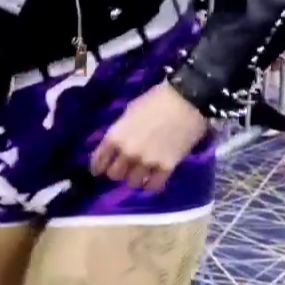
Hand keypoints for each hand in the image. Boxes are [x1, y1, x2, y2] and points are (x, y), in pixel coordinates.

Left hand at [91, 82, 208, 191]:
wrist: (187, 100)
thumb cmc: (156, 99)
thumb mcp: (130, 111)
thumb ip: (122, 130)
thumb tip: (118, 143)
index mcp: (116, 136)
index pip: (98, 161)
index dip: (98, 167)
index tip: (100, 170)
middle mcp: (128, 152)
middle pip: (115, 175)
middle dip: (118, 172)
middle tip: (124, 169)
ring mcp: (147, 162)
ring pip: (133, 183)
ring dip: (135, 179)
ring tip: (140, 174)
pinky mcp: (166, 167)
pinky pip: (154, 186)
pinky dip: (151, 185)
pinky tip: (153, 181)